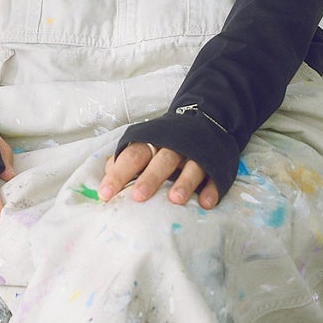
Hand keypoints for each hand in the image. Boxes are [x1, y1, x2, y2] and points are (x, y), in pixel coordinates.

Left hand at [96, 143, 219, 210]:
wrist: (204, 120)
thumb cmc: (164, 142)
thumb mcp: (144, 144)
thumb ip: (126, 160)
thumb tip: (107, 175)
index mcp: (153, 141)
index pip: (133, 155)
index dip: (119, 174)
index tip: (106, 194)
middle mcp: (175, 146)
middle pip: (162, 160)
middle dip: (150, 178)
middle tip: (139, 196)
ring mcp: (197, 154)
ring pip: (192, 166)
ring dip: (184, 182)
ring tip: (175, 200)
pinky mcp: (216, 163)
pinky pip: (215, 176)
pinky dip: (211, 189)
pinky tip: (205, 203)